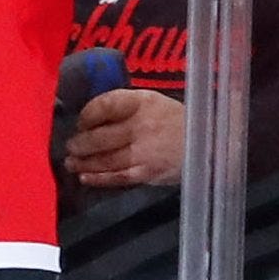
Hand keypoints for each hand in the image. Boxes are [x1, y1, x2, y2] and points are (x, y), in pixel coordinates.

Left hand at [64, 87, 185, 187]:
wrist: (209, 145)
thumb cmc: (176, 121)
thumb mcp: (153, 103)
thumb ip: (126, 107)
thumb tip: (93, 117)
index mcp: (142, 102)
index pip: (105, 105)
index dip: (86, 114)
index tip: (79, 121)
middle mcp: (141, 125)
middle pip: (101, 136)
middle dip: (80, 143)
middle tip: (69, 146)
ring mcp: (144, 151)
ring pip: (105, 158)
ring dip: (83, 162)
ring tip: (70, 163)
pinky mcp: (147, 173)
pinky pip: (117, 176)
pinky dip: (98, 178)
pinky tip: (85, 178)